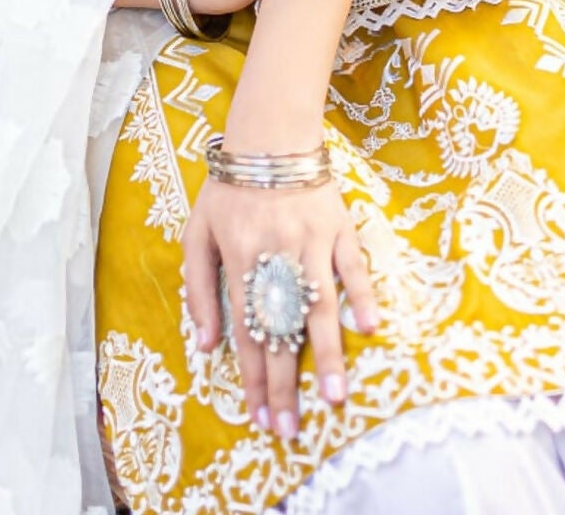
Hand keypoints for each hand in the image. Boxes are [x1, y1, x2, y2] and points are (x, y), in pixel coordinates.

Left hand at [182, 172, 378, 438]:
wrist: (269, 135)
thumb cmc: (229, 189)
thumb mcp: (197, 233)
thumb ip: (198, 288)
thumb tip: (206, 343)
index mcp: (239, 258)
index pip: (247, 331)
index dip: (253, 377)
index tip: (261, 417)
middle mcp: (275, 254)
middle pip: (281, 329)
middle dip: (285, 383)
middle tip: (292, 429)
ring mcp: (311, 240)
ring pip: (319, 305)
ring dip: (325, 353)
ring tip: (333, 397)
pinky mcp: (340, 226)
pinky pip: (353, 266)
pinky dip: (363, 295)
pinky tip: (368, 329)